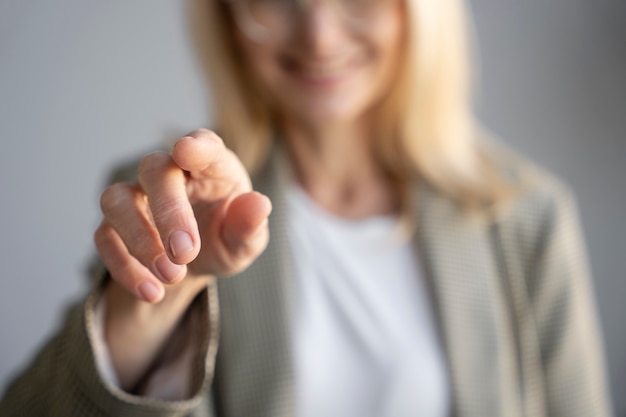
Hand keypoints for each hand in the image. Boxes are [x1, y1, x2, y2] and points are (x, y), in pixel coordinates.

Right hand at [94, 129, 271, 302]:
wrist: (198, 264)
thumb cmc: (227, 237)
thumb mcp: (247, 240)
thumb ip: (252, 225)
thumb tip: (258, 204)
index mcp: (211, 166)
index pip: (204, 144)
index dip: (196, 145)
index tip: (187, 151)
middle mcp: (170, 172)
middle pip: (154, 169)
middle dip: (168, 211)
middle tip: (185, 253)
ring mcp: (137, 196)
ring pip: (117, 199)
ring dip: (140, 240)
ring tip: (171, 276)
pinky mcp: (114, 224)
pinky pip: (105, 237)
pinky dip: (126, 267)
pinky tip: (152, 292)